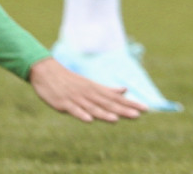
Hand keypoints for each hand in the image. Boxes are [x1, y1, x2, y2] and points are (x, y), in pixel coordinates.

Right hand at [27, 58, 145, 121]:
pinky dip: (81, 114)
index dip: (130, 104)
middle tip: (138, 115)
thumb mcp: (90, 84)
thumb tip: (125, 90)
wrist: (46, 72)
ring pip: (92, 107)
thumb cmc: (69, 80)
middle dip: (123, 109)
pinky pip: (73, 110)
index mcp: (95, 90)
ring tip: (116, 119)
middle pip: (107, 103)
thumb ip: (108, 90)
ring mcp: (76, 99)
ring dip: (104, 113)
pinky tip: (89, 120)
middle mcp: (88, 94)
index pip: (116, 98)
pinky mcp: (63, 103)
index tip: (146, 109)